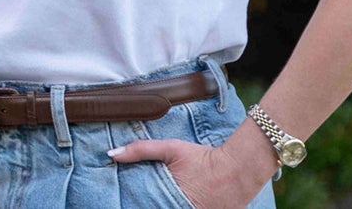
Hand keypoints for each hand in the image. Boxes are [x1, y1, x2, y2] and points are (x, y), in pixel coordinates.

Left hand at [108, 137, 271, 208]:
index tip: (127, 202)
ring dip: (167, 205)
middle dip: (152, 204)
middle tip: (148, 198)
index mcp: (169, 201)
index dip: (137, 203)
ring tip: (165, 199)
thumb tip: (112, 154)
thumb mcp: (171, 149)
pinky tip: (180, 201)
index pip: (147, 206)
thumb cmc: (203, 158)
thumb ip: (141, 150)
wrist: (239, 168)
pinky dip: (183, 207)